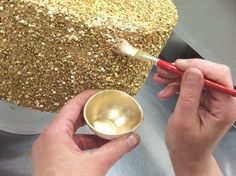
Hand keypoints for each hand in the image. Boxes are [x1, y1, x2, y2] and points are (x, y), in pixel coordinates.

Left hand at [32, 90, 139, 175]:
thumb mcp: (95, 164)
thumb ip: (116, 149)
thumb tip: (132, 139)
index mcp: (54, 133)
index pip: (72, 105)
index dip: (87, 96)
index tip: (100, 93)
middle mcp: (48, 138)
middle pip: (72, 117)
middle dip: (90, 113)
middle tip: (105, 108)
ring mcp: (49, 149)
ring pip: (71, 131)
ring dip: (89, 130)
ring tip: (105, 128)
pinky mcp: (52, 158)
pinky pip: (69, 143)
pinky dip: (84, 142)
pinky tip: (98, 145)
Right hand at [153, 59, 235, 175]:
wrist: (186, 155)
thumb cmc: (186, 145)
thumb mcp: (184, 120)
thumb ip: (189, 94)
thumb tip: (192, 70)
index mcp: (225, 106)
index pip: (218, 75)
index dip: (198, 66)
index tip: (177, 65)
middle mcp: (222, 99)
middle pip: (207, 73)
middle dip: (183, 69)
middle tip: (164, 70)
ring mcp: (213, 98)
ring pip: (196, 76)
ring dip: (176, 76)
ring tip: (159, 78)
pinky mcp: (203, 98)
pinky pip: (190, 84)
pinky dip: (175, 85)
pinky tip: (164, 91)